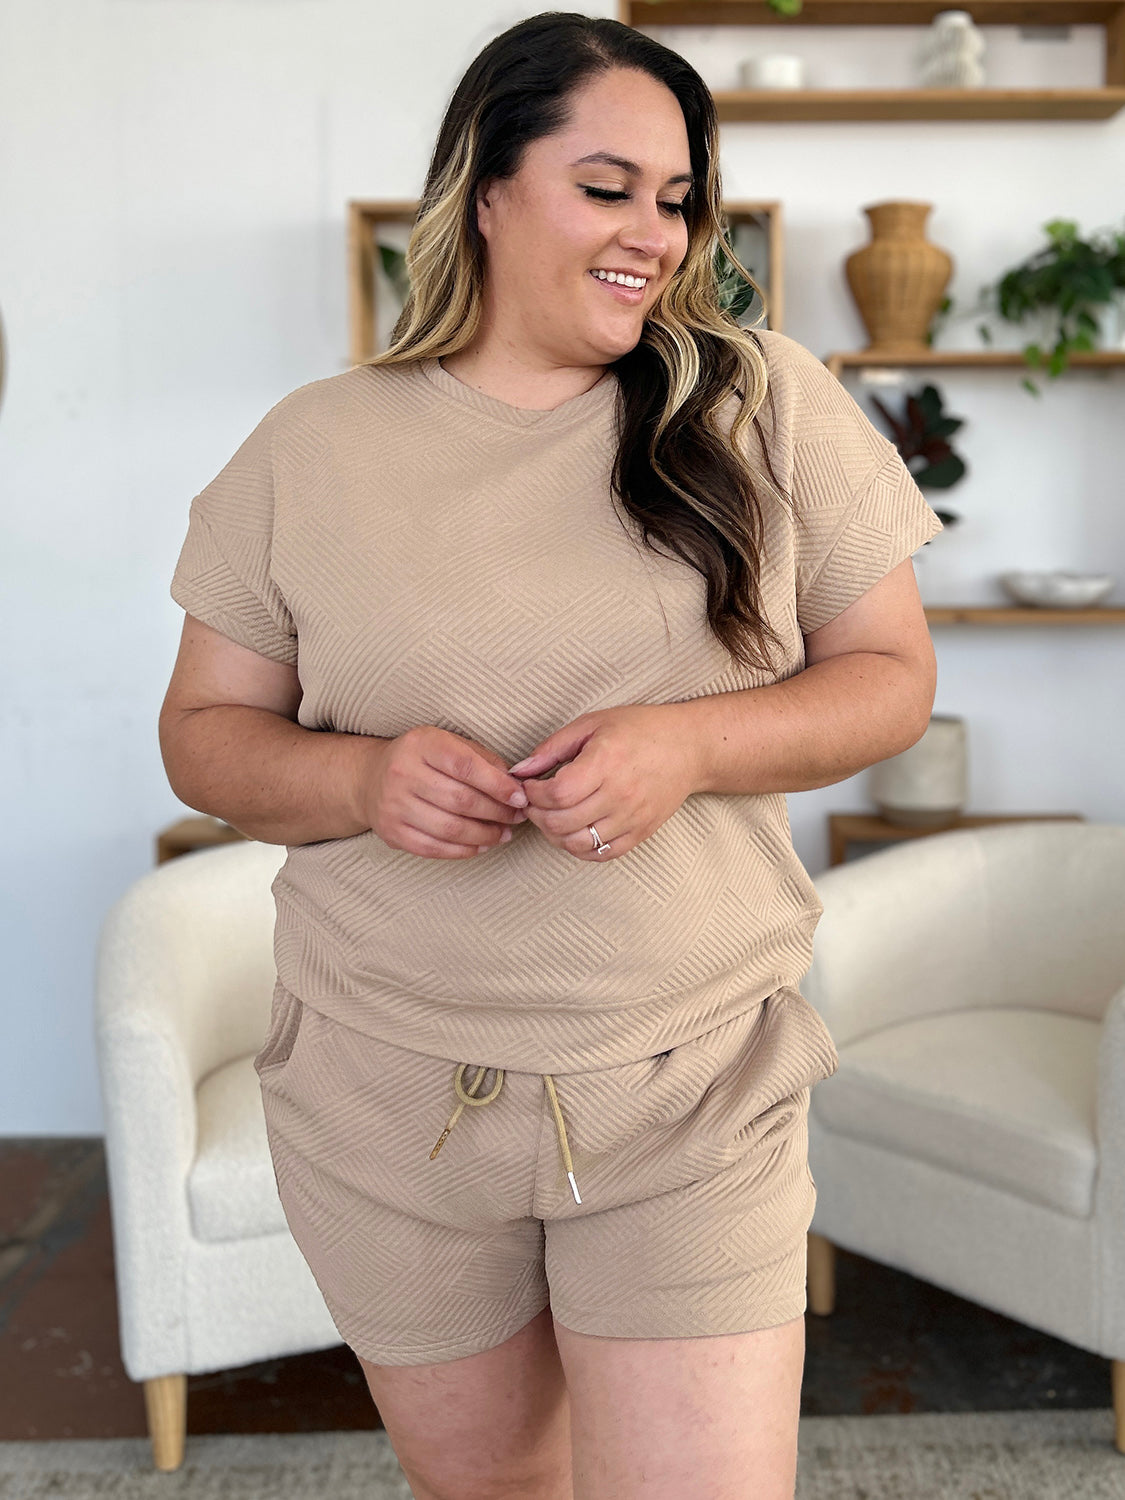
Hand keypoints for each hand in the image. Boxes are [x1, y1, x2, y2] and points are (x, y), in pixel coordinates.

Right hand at [362, 726, 528, 859]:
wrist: (369, 778)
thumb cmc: (422, 760)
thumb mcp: (449, 744)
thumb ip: (482, 761)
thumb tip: (514, 787)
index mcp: (422, 745)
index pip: (466, 766)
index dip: (498, 785)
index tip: (520, 798)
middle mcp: (403, 773)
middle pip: (461, 801)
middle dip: (497, 812)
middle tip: (517, 817)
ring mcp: (394, 805)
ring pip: (450, 829)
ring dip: (485, 835)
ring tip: (504, 833)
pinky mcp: (392, 832)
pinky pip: (435, 848)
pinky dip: (464, 850)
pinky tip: (481, 845)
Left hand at [507, 704, 697, 860]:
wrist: (689, 747)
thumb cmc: (640, 730)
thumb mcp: (592, 724)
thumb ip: (552, 748)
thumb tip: (520, 770)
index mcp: (606, 762)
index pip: (557, 794)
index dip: (533, 794)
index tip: (530, 786)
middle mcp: (620, 794)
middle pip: (562, 822)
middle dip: (537, 815)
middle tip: (533, 803)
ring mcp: (632, 817)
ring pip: (578, 843)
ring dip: (554, 835)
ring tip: (551, 817)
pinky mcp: (641, 833)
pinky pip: (602, 854)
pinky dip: (580, 848)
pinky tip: (573, 830)